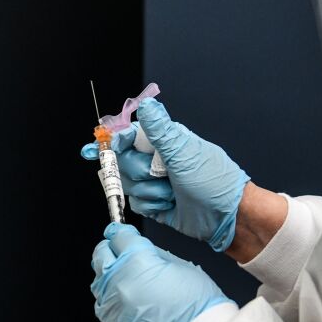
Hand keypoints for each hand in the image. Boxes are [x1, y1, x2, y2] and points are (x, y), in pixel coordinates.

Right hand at [81, 98, 249, 251]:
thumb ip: (160, 130)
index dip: (110, 142)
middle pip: (123, 162)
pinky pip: (137, 203)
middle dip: (138, 172)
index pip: (127, 136)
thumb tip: (146, 104)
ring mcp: (155, 181)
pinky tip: (169, 205)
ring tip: (171, 192)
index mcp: (164, 141)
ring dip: (149, 191)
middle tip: (159, 175)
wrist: (228, 216)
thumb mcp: (184, 152)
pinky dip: (152, 205)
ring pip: (128, 184)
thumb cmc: (214, 181)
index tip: (93, 150)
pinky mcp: (155, 202)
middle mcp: (157, 159)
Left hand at [91, 223, 231, 321]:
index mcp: (136, 260)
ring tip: (126, 276)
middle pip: (101, 254)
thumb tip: (140, 247)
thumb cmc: (196, 305)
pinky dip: (112, 298)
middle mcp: (118, 281)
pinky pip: (104, 305)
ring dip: (108, 274)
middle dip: (110, 248)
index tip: (123, 233)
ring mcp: (112, 306)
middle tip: (120, 249)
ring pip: (98, 280)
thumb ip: (154, 253)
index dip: (122, 232)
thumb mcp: (180, 264)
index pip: (118, 236)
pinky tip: (128, 300)